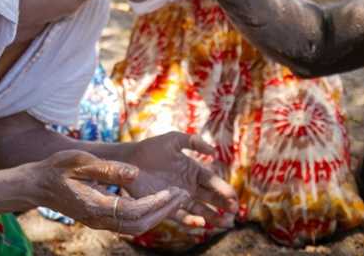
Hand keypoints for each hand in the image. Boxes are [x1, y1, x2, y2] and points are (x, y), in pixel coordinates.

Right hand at [32, 149, 190, 234]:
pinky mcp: (101, 219)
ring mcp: (99, 222)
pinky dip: (147, 215)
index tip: (172, 191)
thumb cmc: (57, 169)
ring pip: (135, 228)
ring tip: (175, 198)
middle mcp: (98, 220)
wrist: (37, 185)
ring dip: (158, 214)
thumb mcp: (80, 161)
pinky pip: (129, 224)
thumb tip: (135, 173)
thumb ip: (107, 168)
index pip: (133, 212)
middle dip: (163, 211)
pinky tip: (158, 201)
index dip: (155, 204)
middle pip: (139, 225)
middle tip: (182, 195)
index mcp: (95, 206)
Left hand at [123, 132, 237, 229]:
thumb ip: (193, 141)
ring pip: (200, 209)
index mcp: (193, 169)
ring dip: (213, 216)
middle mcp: (188, 185)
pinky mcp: (165, 205)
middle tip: (235, 212)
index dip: (224, 190)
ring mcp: (178, 197)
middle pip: (210, 197)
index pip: (212, 181)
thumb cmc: (151, 148)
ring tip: (225, 223)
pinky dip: (191, 220)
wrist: (129, 161)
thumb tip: (214, 152)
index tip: (233, 198)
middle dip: (224, 205)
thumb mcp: (174, 139)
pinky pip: (181, 216)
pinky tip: (200, 223)